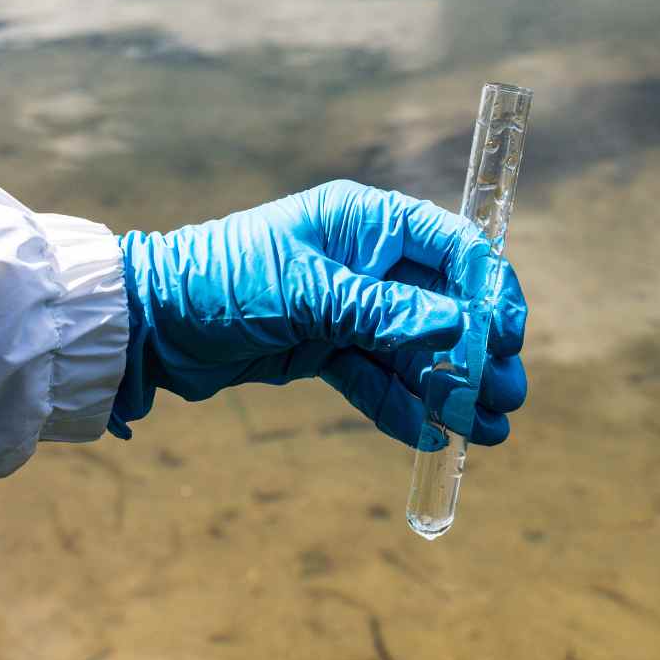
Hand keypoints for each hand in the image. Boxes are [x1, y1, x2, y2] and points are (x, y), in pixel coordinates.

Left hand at [109, 180, 526, 447]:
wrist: (150, 324)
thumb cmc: (222, 281)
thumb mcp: (307, 292)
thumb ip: (383, 312)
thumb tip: (459, 328)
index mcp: (364, 222)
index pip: (451, 247)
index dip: (488, 288)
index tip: (508, 336)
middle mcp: (366, 261)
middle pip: (443, 305)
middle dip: (478, 352)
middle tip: (508, 396)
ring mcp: (347, 308)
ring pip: (415, 350)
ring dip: (450, 389)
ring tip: (488, 433)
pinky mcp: (326, 349)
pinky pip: (376, 379)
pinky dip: (402, 406)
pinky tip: (433, 436)